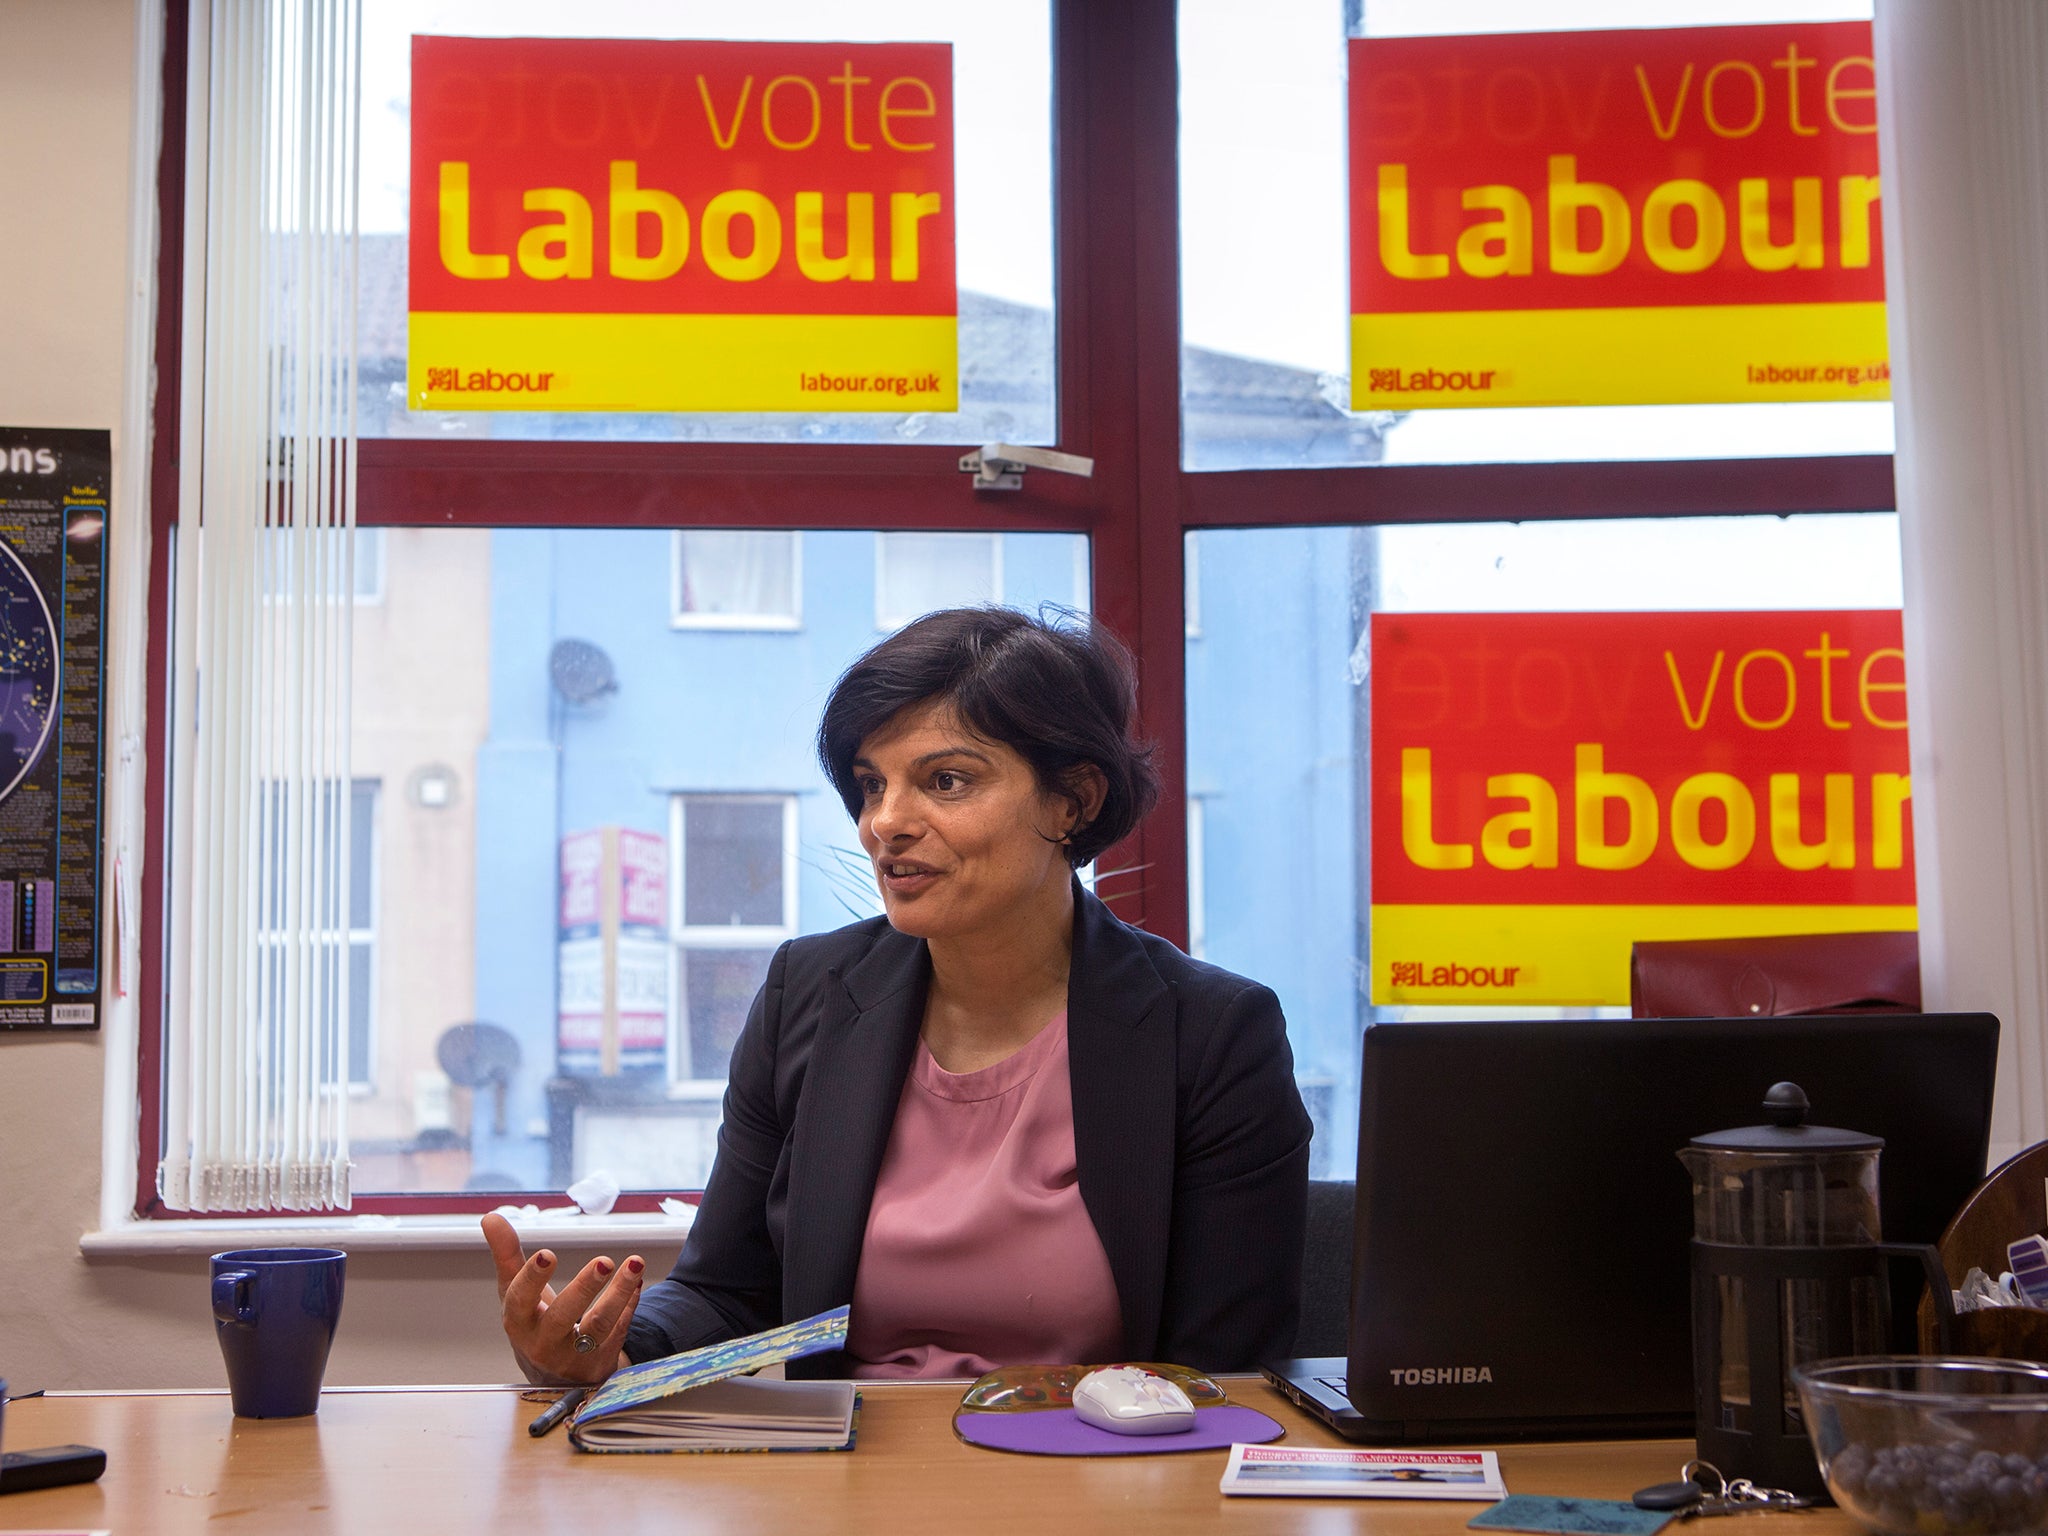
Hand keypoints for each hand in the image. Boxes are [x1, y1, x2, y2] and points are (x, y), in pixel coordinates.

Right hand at [482, 1212, 643, 1384]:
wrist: (553, 1374)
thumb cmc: (532, 1322)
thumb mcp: (515, 1292)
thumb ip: (506, 1255)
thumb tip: (490, 1216)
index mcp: (518, 1322)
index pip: (520, 1301)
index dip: (532, 1279)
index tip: (547, 1254)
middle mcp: (543, 1343)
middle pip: (562, 1317)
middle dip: (583, 1288)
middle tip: (604, 1261)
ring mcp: (573, 1357)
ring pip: (599, 1327)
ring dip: (620, 1294)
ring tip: (635, 1264)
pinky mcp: (599, 1363)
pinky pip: (618, 1332)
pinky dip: (630, 1306)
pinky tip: (637, 1283)